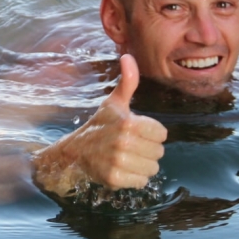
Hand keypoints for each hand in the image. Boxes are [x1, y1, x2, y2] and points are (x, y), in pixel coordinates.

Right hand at [32, 54, 166, 196]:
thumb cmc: (101, 123)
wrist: (76, 150)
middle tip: (132, 145)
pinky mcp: (114, 179)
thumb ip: (128, 81)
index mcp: (129, 123)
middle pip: (159, 152)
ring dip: (143, 164)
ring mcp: (118, 163)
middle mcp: (124, 143)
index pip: (162, 134)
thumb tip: (128, 56)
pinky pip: (141, 182)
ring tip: (129, 157)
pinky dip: (135, 177)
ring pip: (152, 169)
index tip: (138, 131)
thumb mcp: (115, 102)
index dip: (152, 133)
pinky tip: (124, 168)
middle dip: (148, 149)